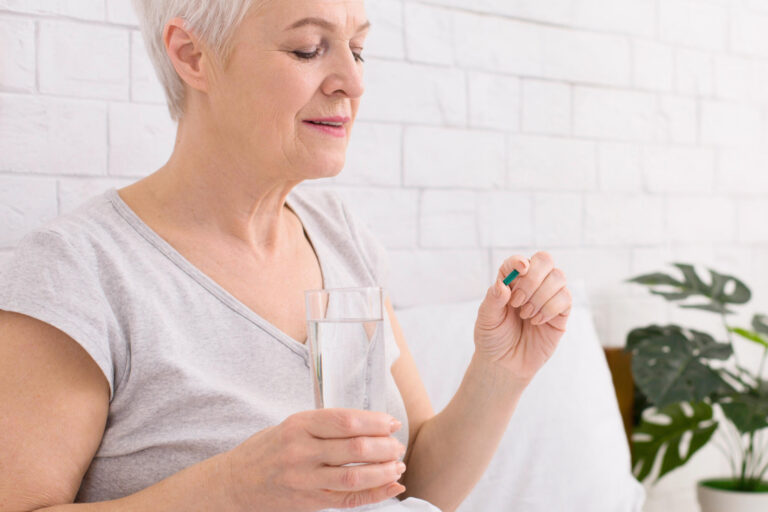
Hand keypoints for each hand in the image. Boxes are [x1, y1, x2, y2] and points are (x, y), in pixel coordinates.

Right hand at [224, 408, 406, 511]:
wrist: (235, 483)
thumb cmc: (268, 449)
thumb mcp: (292, 426)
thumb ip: (326, 425)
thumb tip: (370, 424)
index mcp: (298, 426)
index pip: (346, 421)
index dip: (375, 422)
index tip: (392, 423)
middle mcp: (301, 452)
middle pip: (354, 449)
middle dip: (384, 447)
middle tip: (397, 445)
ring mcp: (305, 480)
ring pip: (355, 477)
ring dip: (384, 471)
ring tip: (398, 465)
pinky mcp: (309, 502)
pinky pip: (348, 500)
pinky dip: (375, 494)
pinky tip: (391, 486)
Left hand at [473, 252, 571, 382]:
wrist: (506, 364)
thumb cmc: (494, 338)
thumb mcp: (486, 319)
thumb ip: (493, 300)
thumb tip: (503, 285)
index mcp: (511, 281)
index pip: (519, 261)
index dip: (519, 261)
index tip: (519, 270)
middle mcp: (531, 284)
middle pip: (544, 260)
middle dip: (532, 279)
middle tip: (517, 302)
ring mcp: (548, 297)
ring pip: (558, 277)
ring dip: (540, 296)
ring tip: (525, 315)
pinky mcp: (560, 313)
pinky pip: (565, 298)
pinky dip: (550, 308)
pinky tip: (537, 321)